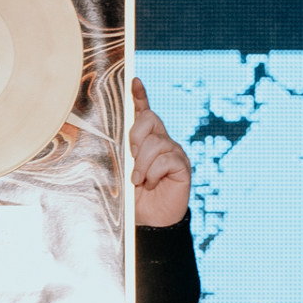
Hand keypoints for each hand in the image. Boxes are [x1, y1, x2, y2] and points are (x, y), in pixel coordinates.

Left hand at [129, 78, 190, 227]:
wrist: (152, 221)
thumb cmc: (136, 199)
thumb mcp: (124, 175)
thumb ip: (123, 157)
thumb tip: (120, 145)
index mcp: (146, 141)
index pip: (144, 113)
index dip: (140, 96)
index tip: (134, 81)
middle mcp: (162, 141)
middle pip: (149, 120)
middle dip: (136, 137)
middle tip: (132, 159)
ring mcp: (174, 152)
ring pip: (156, 142)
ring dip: (142, 164)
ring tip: (139, 181)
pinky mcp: (182, 165)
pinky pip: (166, 159)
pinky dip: (154, 173)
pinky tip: (153, 184)